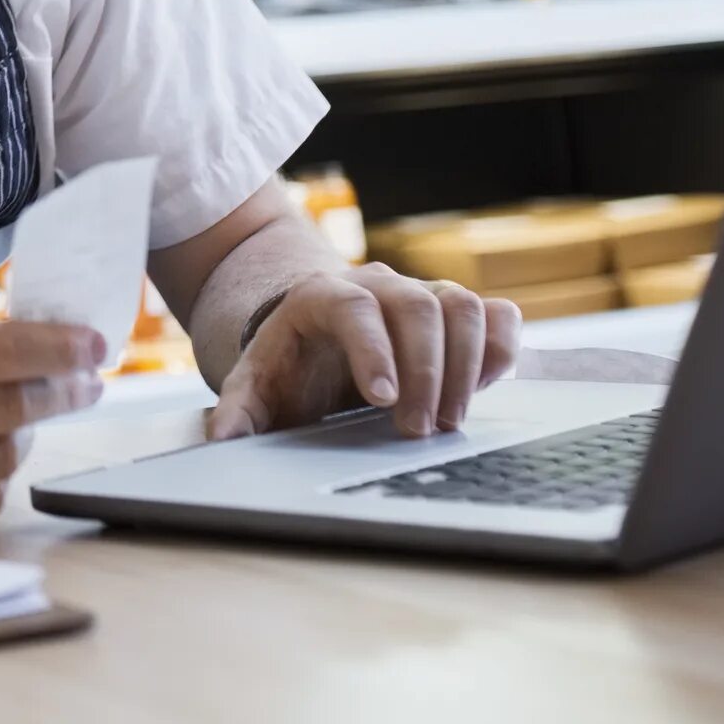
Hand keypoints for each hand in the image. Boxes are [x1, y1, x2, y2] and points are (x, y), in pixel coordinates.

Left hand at [207, 265, 519, 441]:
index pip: (353, 307)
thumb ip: (239, 409)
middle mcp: (377, 285)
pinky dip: (501, 350)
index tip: (384, 400)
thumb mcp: (256, 385)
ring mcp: (422, 294)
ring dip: (466, 365)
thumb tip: (222, 437)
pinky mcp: (457, 314)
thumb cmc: (289, 366)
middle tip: (420, 431)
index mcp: (320, 296)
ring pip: (462, 306)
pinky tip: (484, 389)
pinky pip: (497, 316)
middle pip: (417, 306)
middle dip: (426, 371)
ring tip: (450, 422)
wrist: (316, 339)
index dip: (373, 349)